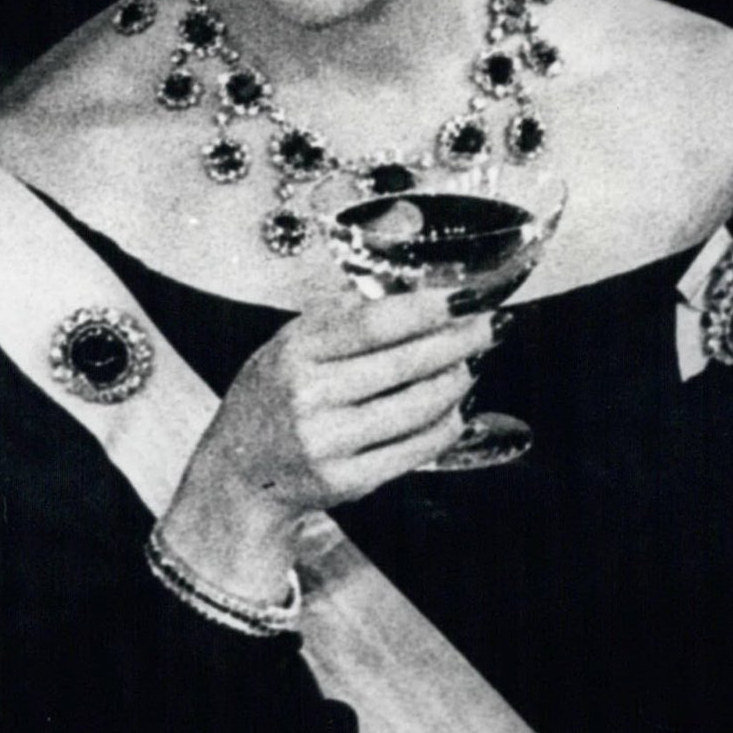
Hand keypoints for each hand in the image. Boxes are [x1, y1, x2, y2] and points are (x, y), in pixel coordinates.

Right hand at [159, 289, 494, 598]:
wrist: (238, 473)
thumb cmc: (274, 394)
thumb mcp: (293, 339)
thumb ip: (349, 305)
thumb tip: (409, 250)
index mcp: (295, 350)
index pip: (374, 323)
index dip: (428, 308)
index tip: (468, 296)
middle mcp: (308, 395)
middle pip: (404, 363)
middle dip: (461, 341)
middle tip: (494, 325)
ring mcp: (326, 442)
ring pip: (417, 407)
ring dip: (457, 382)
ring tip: (472, 364)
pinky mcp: (345, 481)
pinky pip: (414, 451)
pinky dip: (446, 427)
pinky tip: (458, 410)